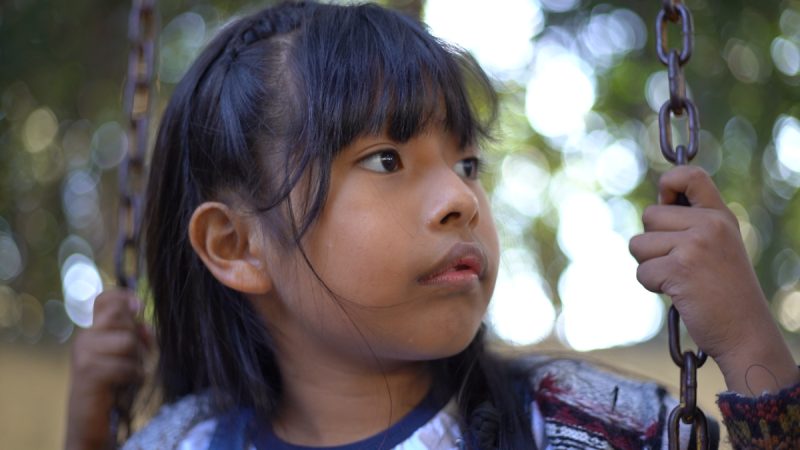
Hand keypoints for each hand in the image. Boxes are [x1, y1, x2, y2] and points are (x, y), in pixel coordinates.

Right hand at [64, 289, 151, 449]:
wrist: (92, 424)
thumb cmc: (114, 389)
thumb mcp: (127, 358)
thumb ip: (135, 337)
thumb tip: (146, 325)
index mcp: (94, 332)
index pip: (105, 300)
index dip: (123, 297)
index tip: (138, 306)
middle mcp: (85, 339)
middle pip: (122, 316)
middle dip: (138, 337)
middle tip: (136, 359)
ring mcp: (83, 355)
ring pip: (128, 341)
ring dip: (138, 361)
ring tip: (130, 375)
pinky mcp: (88, 373)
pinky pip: (125, 365)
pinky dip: (134, 376)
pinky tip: (126, 386)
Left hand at [629, 166, 798, 395]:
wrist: (746, 334)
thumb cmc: (725, 294)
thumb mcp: (718, 247)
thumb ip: (692, 224)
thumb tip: (655, 206)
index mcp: (721, 216)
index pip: (689, 175)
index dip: (668, 184)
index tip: (666, 203)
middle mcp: (710, 224)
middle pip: (649, 215)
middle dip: (653, 243)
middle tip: (680, 265)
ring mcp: (695, 245)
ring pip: (638, 243)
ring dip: (650, 265)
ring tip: (680, 280)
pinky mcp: (680, 268)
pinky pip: (642, 271)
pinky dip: (652, 286)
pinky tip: (679, 294)